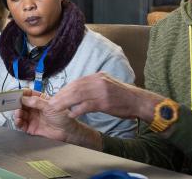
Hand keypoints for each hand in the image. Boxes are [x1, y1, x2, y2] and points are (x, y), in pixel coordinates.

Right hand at [14, 89, 75, 141]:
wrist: (67, 132)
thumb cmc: (62, 117)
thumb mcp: (50, 106)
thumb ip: (36, 102)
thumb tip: (24, 98)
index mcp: (40, 100)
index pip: (28, 94)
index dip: (22, 93)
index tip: (16, 93)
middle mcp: (35, 108)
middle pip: (22, 104)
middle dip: (16, 104)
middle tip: (12, 104)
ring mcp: (32, 118)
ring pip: (20, 114)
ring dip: (17, 113)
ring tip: (18, 113)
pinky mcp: (31, 128)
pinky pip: (21, 124)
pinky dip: (18, 122)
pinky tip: (18, 121)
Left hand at [48, 72, 162, 120]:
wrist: (139, 101)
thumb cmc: (123, 96)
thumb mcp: (107, 85)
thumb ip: (94, 86)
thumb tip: (78, 91)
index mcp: (98, 76)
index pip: (77, 82)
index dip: (65, 90)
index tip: (56, 96)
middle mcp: (98, 81)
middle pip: (75, 87)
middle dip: (61, 95)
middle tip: (51, 103)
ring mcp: (102, 91)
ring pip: (78, 95)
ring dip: (65, 102)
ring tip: (56, 108)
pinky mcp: (105, 102)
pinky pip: (87, 105)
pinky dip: (77, 110)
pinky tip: (71, 114)